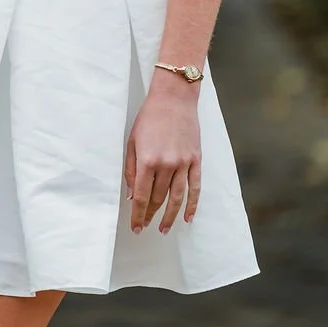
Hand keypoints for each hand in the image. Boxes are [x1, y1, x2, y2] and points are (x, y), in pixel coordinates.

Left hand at [124, 75, 201, 233]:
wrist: (174, 97)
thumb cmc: (150, 117)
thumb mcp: (133, 141)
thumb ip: (131, 169)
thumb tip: (133, 195)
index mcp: (148, 160)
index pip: (142, 196)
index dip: (138, 215)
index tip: (136, 227)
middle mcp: (167, 164)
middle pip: (158, 199)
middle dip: (151, 215)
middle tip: (146, 226)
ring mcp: (183, 163)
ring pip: (177, 198)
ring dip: (170, 216)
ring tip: (164, 229)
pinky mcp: (196, 159)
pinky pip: (196, 187)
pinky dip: (193, 204)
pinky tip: (188, 218)